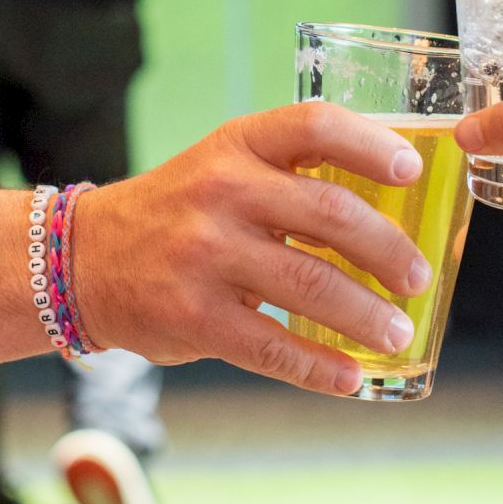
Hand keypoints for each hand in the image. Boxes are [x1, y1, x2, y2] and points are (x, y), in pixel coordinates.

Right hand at [72, 102, 431, 396]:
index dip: (372, 145)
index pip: (315, 126)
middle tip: (417, 277)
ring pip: (310, 285)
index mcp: (236, 145)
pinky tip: (349, 377)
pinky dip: (319, 367)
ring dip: (366, 315)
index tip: (413, 173)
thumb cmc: (179, 212)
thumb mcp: (224, 167)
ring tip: (397, 332)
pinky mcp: (193, 316)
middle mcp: (221, 191)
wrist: (84, 260)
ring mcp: (205, 255)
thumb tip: (390, 216)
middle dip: (387, 249)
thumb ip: (290, 177)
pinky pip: (272, 347)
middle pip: (330, 211)